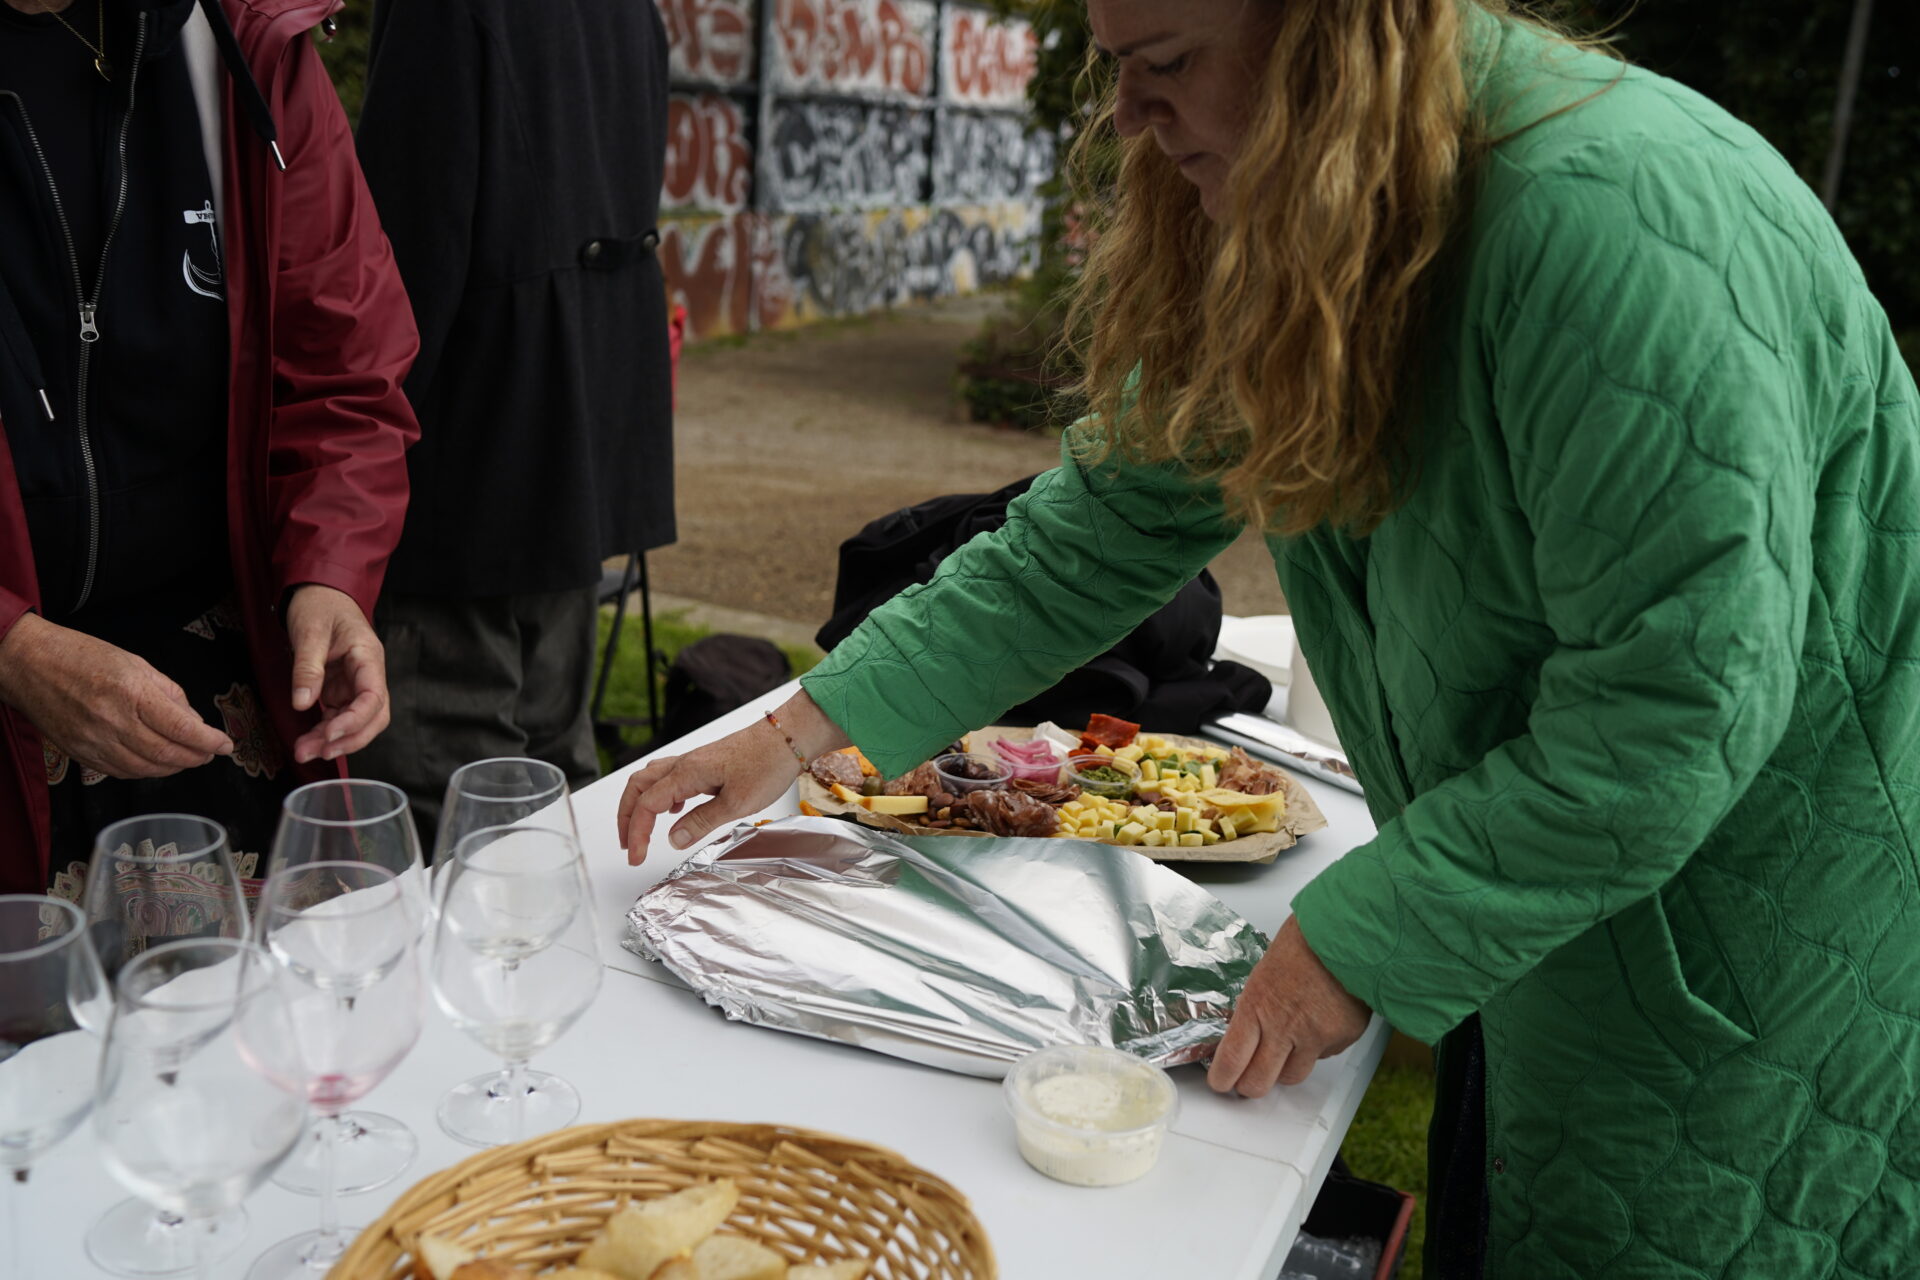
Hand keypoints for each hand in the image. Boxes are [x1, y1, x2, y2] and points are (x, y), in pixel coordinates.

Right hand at [0, 613, 233, 777]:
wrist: (30, 665)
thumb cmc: (82, 657)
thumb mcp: (136, 664)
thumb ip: (170, 694)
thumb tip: (194, 721)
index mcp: (131, 693)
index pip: (181, 728)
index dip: (209, 741)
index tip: (226, 745)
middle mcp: (113, 721)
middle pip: (167, 755)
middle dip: (196, 758)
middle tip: (210, 753)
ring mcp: (94, 741)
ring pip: (146, 769)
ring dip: (174, 768)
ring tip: (188, 758)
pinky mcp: (80, 754)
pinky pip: (121, 772)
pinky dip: (146, 772)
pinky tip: (157, 763)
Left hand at [285, 585, 388, 763]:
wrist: (319, 592)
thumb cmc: (319, 605)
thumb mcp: (310, 632)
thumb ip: (307, 668)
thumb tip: (302, 704)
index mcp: (368, 658)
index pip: (374, 698)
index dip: (355, 721)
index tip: (329, 734)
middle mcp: (368, 675)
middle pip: (374, 718)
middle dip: (348, 739)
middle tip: (316, 751)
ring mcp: (355, 684)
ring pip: (357, 722)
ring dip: (334, 740)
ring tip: (304, 750)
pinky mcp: (341, 690)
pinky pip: (339, 717)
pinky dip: (325, 732)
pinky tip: (308, 740)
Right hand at [618, 691, 850, 862]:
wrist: (789, 735)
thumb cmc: (768, 763)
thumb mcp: (737, 803)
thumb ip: (702, 821)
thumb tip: (673, 839)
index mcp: (686, 773)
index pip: (646, 806)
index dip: (637, 833)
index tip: (636, 858)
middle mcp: (684, 764)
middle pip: (637, 787)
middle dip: (626, 817)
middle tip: (629, 845)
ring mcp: (694, 761)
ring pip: (651, 779)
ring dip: (640, 804)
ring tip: (642, 830)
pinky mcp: (706, 762)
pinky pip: (670, 776)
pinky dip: (661, 795)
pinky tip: (674, 810)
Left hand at [1208, 915, 1371, 1096]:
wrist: (1348, 932)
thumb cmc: (1305, 941)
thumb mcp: (1264, 971)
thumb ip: (1257, 1006)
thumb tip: (1248, 1031)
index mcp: (1257, 1005)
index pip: (1231, 1060)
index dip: (1222, 1078)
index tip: (1221, 1080)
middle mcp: (1284, 1027)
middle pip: (1259, 1082)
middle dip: (1250, 1086)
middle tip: (1247, 1080)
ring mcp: (1315, 1036)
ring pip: (1292, 1076)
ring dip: (1284, 1070)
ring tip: (1283, 1054)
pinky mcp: (1342, 1038)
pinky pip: (1324, 1056)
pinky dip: (1317, 1048)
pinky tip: (1318, 1024)